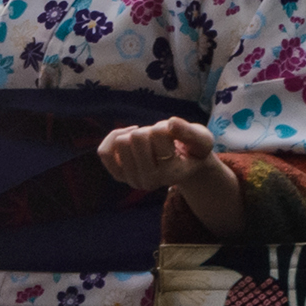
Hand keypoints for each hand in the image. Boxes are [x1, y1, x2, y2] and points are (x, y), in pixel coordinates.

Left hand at [98, 115, 238, 228]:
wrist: (185, 165)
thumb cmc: (194, 150)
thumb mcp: (202, 139)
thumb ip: (189, 132)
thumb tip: (170, 123)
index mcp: (172, 173)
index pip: (158, 133)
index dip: (164, 127)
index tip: (173, 136)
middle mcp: (150, 181)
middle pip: (136, 137)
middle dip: (148, 131)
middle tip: (160, 140)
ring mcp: (132, 180)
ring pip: (121, 142)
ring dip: (135, 134)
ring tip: (150, 142)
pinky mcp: (119, 175)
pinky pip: (104, 151)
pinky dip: (115, 137)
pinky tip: (130, 135)